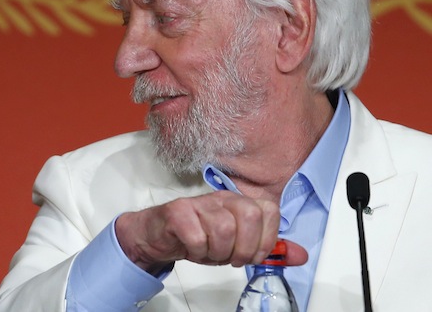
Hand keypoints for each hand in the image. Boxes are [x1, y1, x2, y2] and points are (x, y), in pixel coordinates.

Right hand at [115, 190, 307, 273]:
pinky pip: (196, 236)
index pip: (269, 210)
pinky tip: (193, 248)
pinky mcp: (177, 212)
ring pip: (223, 229)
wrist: (157, 234)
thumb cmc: (196, 236)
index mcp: (239, 202)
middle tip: (232, 257)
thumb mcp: (236, 245)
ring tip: (209, 252)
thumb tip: (300, 255)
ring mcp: (199, 203)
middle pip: (248, 216)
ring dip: (218, 252)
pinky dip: (196, 250)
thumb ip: (267, 248)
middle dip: (244, 248)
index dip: (267, 238)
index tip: (254, 253)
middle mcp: (221, 199)